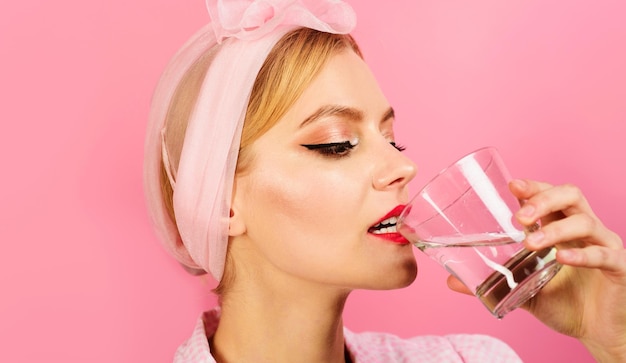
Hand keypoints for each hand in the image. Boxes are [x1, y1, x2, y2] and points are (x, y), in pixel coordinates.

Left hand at [467, 179, 625, 361]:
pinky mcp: (620, 268)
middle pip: (570, 196)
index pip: (550, 194)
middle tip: (518, 216)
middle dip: (543, 200)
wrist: (598, 332)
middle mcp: (584, 230)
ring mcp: (604, 246)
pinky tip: (562, 259)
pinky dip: (583, 255)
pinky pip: (605, 254)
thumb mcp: (524, 290)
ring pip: (585, 221)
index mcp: (562, 228)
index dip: (533, 187)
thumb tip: (451, 281)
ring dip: (555, 230)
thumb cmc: (564, 303)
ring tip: (531, 243)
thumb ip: (493, 282)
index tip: (512, 186)